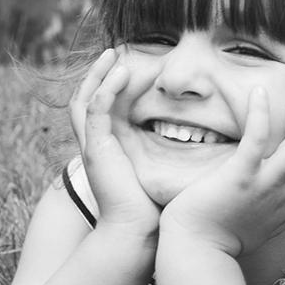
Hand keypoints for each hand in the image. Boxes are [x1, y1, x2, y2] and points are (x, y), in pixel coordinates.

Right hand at [70, 49, 159, 238]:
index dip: (107, 85)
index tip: (126, 65)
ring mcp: (92, 146)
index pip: (98, 108)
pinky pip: (97, 110)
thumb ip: (168, 153)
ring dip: (99, 75)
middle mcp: (94, 145)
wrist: (135, 233)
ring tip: (114, 54)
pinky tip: (122, 73)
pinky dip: (107, 89)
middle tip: (113, 51)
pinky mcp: (96, 150)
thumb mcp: (158, 172)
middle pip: (84, 98)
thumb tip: (199, 138)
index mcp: (106, 149)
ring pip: (85, 99)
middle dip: (97, 73)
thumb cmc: (151, 208)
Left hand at [159, 84, 284, 256]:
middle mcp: (284, 196)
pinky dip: (260, 114)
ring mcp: (264, 187)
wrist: (196, 250)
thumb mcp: (262, 222)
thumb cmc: (223, 235)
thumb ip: (277, 202)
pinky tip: (258, 92)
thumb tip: (281, 184)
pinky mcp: (239, 178)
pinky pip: (257, 141)